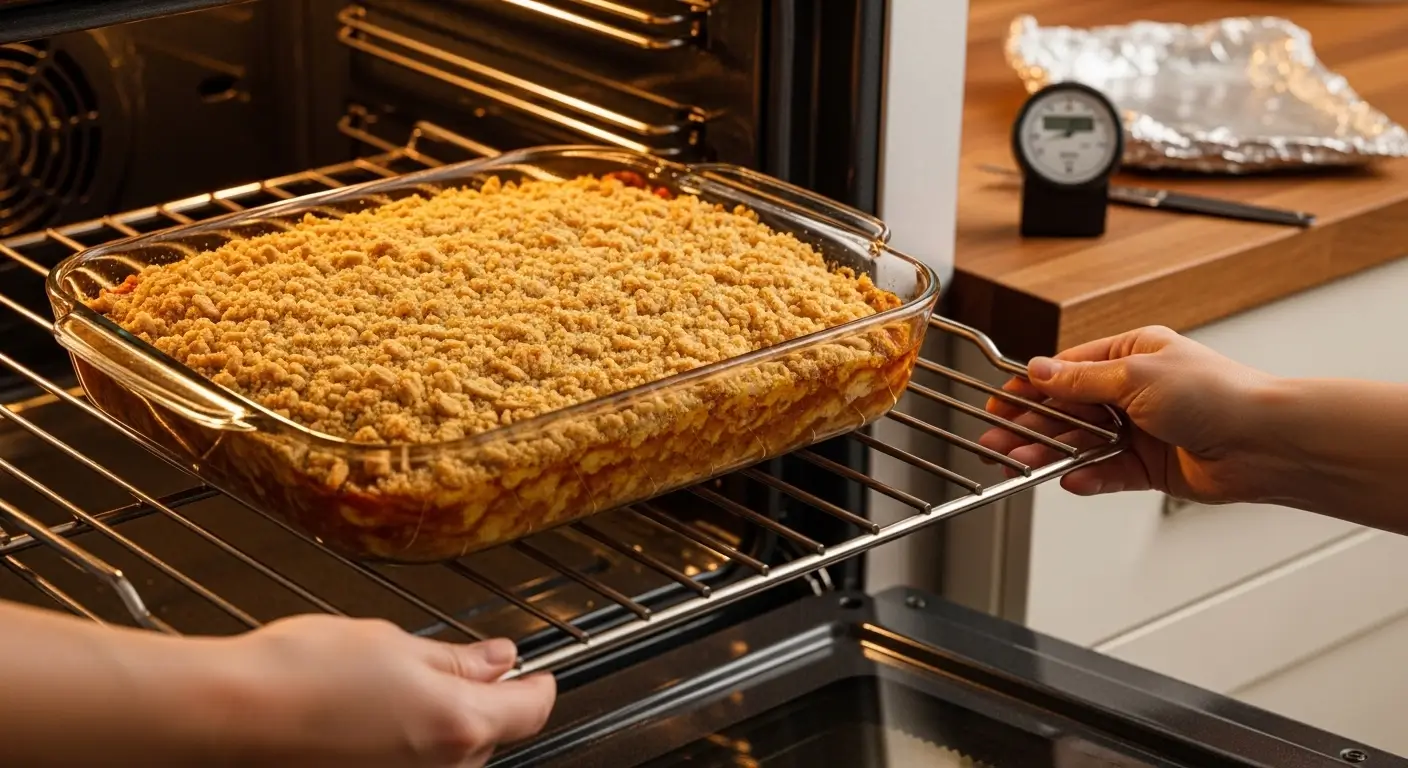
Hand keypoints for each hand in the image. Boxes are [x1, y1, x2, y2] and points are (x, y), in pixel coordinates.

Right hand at [223, 614, 555, 766]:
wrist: (227, 717)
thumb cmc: (301, 674)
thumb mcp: (393, 644)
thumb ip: (456, 659)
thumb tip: (498, 659)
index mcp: (458, 722)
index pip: (532, 710)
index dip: (539, 684)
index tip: (536, 671)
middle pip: (489, 735)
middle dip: (477, 701)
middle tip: (441, 667)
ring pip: (448, 754)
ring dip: (436, 725)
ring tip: (386, 689)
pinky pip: (408, 765)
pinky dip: (400, 746)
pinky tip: (365, 718)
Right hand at [978, 325, 1277, 503]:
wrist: (1265, 442)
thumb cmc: (1218, 395)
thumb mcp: (1136, 376)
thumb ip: (1080, 380)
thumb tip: (1039, 371)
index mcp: (1132, 356)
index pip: (1066, 371)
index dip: (1029, 388)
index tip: (997, 402)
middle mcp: (1134, 392)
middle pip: (1067, 410)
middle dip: (1028, 427)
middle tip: (993, 442)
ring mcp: (1141, 430)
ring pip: (1081, 443)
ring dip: (1048, 454)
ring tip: (1015, 465)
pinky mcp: (1150, 466)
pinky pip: (1107, 472)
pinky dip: (1086, 476)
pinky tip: (1067, 479)